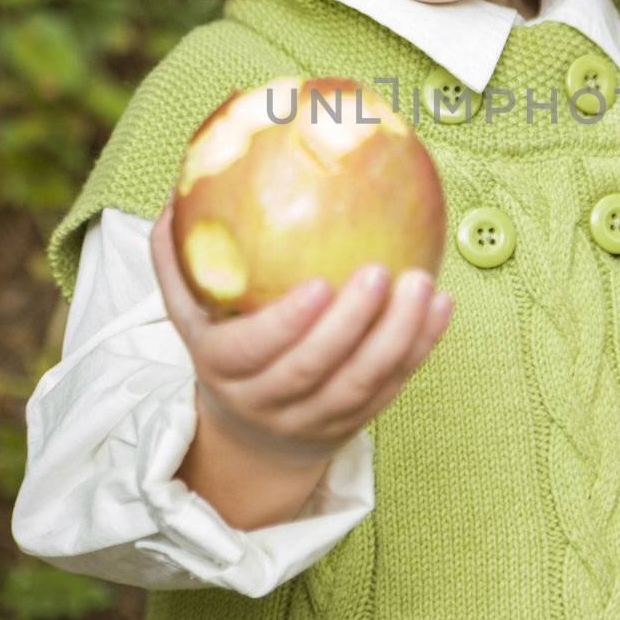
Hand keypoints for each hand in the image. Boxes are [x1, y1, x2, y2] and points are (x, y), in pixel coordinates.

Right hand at [149, 192, 454, 466]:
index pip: (253, 352)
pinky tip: (441, 303)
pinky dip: (421, 346)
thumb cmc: (225, 343)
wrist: (254, 430)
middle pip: (313, 370)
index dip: (286, 324)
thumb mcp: (190, 309)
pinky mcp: (358, 418)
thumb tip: (178, 188)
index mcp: (224, 369)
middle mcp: (268, 401)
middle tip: (379, 271)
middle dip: (350, 324)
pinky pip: (394, 385)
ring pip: (361, 383)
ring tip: (422, 284)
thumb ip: (178, 256)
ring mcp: (316, 416)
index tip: (319, 283)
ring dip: (398, 336)